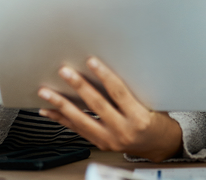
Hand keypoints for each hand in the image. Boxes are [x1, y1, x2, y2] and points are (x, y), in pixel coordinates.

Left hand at [37, 57, 182, 161]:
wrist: (158, 145)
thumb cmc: (156, 120)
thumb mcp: (151, 103)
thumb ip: (131, 90)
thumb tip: (106, 68)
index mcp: (138, 118)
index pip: (118, 92)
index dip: (104, 75)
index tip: (91, 61)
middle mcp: (123, 131)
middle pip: (97, 104)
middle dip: (78, 86)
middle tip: (65, 72)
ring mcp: (110, 140)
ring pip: (81, 119)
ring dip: (61, 104)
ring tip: (46, 92)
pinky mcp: (101, 144)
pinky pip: (77, 129)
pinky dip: (61, 119)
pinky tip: (48, 111)